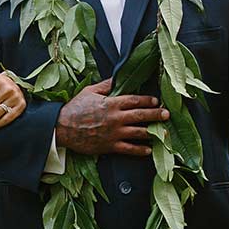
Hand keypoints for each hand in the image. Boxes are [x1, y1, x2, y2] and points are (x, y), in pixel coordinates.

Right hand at [55, 78, 169, 157]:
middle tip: (166, 114)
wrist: (62, 128)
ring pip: (139, 132)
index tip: (156, 101)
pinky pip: (129, 148)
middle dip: (156, 114)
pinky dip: (140, 150)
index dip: (147, 100)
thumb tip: (117, 78)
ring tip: (164, 132)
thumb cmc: (74, 109)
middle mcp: (116, 118)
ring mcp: (114, 133)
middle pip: (141, 115)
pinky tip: (149, 149)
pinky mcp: (110, 146)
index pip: (135, 100)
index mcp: (111, 103)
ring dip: (153, 132)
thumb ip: (105, 85)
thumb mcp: (89, 91)